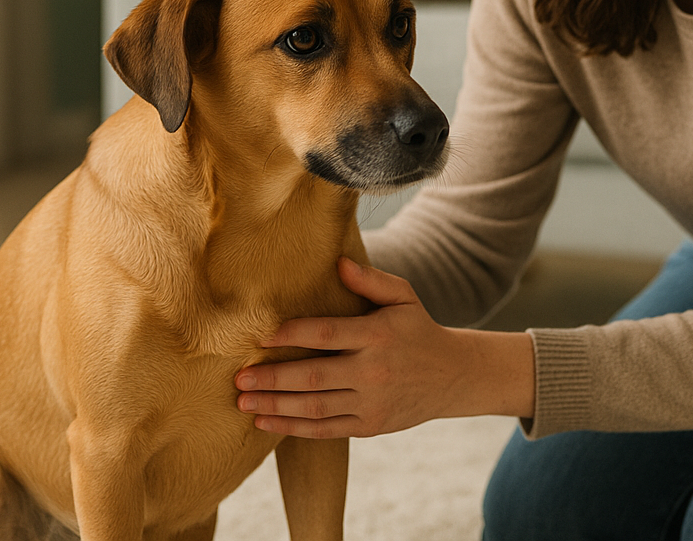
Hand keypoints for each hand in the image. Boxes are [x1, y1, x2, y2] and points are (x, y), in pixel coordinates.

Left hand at [234, 258, 533, 438]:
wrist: (452, 376)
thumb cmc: (418, 330)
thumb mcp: (404, 297)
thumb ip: (371, 280)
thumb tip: (338, 263)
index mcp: (377, 334)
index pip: (327, 334)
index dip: (292, 334)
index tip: (261, 336)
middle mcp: (373, 371)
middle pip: (313, 376)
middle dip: (272, 378)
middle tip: (239, 376)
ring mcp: (371, 402)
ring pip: (314, 407)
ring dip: (274, 405)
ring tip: (243, 400)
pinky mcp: (369, 426)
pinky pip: (324, 429)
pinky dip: (291, 428)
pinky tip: (265, 420)